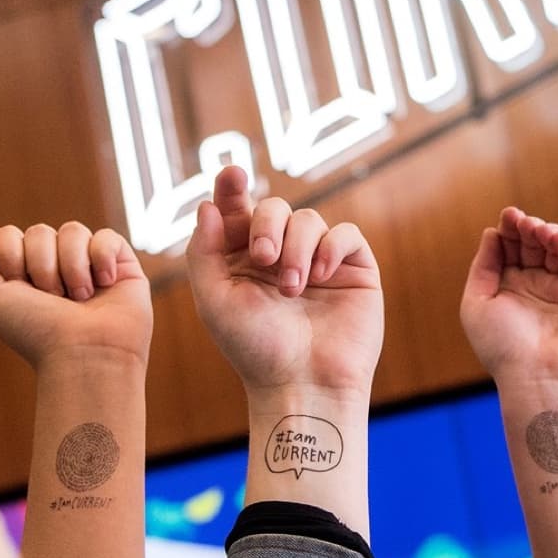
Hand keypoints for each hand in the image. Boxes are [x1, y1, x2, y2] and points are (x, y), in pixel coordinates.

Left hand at [0, 216, 151, 367]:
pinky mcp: (121, 264)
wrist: (84, 355)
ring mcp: (89, 264)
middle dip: (42, 266)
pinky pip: (106, 236)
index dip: (12, 259)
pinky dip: (102, 259)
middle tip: (53, 299)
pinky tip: (105, 285)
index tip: (22, 292)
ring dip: (71, 267)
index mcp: (24, 274)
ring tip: (81, 299)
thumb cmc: (35, 333)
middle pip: (39, 231)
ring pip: (72, 230)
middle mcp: (56, 267)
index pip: (9, 235)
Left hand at [186, 165, 381, 394]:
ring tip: (293, 288)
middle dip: (267, 226)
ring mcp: (318, 261)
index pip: (237, 211)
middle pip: (275, 208)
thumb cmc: (254, 349)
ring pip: (309, 220)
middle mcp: (281, 255)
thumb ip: (204, 251)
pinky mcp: (353, 269)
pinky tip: (322, 277)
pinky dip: (332, 248)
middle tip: (264, 259)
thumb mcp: (214, 300)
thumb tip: (207, 205)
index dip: (232, 188)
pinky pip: (345, 234)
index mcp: (243, 260)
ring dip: (297, 249)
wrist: (303, 383)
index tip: (231, 174)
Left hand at [459, 207, 557, 383]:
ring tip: (537, 228)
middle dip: (525, 227)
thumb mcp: (476, 302)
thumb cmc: (500, 346)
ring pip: (553, 248)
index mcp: (506, 288)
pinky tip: (555, 236)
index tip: (505, 218)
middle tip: (520, 220)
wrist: (535, 376)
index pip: (508, 249)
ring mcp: (557, 288)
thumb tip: (492, 233)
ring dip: (545, 232)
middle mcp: (532, 285)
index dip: (507, 230)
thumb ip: (483, 266)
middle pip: (530, 244)